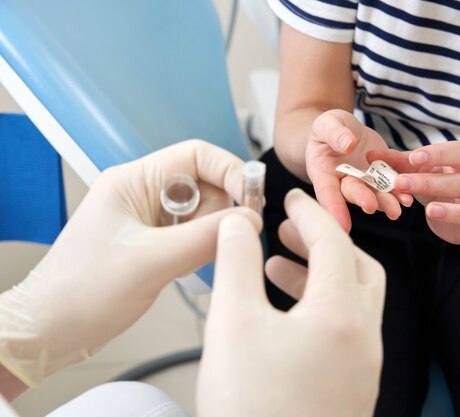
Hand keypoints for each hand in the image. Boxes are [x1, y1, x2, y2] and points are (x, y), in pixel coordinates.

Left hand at [0, 140, 261, 387]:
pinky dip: (203, 247)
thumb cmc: (81, 291)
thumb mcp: (150, 261)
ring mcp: (150, 219)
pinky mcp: (155, 243)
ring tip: (200, 259)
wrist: (51, 330)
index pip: (197, 156)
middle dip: (223, 209)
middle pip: (206, 184)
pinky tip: (194, 266)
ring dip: (213, 232)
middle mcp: (143, 194)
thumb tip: (250, 221)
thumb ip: (204, 238)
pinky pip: (193, 235)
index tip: (253, 199)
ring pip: (203, 212)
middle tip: (230, 237)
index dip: (230, 172)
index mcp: (133, 181)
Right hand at [197, 189, 384, 416]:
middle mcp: (364, 337)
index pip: (333, 242)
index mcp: (343, 314)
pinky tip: (283, 313)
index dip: (309, 212)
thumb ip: (235, 262)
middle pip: (357, 268)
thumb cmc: (250, 404)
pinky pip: (344, 329)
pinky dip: (320, 306)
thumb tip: (237, 222)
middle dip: (323, 242)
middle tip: (288, 229)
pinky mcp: (352, 387)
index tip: (289, 195)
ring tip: (277, 266)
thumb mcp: (232, 323)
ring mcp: (362, 366)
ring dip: (319, 274)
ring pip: (352, 300)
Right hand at [306, 109, 412, 230]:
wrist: (344, 130)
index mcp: (323, 172)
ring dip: (385, 202)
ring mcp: (363, 182)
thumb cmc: (328, 127)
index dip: (334, 209)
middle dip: (363, 200)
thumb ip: (335, 133)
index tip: (342, 225)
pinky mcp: (380, 177)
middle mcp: (342, 182)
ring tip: (397, 209)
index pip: (327, 193)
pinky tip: (408, 198)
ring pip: (374, 194)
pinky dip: (399, 192)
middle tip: (371, 207)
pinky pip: (390, 186)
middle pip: (353, 193)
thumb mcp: (327, 123)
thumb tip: (347, 144)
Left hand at [369, 142, 459, 273]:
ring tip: (430, 211)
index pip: (456, 153)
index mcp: (459, 164)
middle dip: (430, 183)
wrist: (449, 198)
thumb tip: (370, 155)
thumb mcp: (414, 169)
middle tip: (401, 183)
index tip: (414, 157)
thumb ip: (396, 162)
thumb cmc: (431, 178)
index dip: (437, 154)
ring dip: (455, 212)